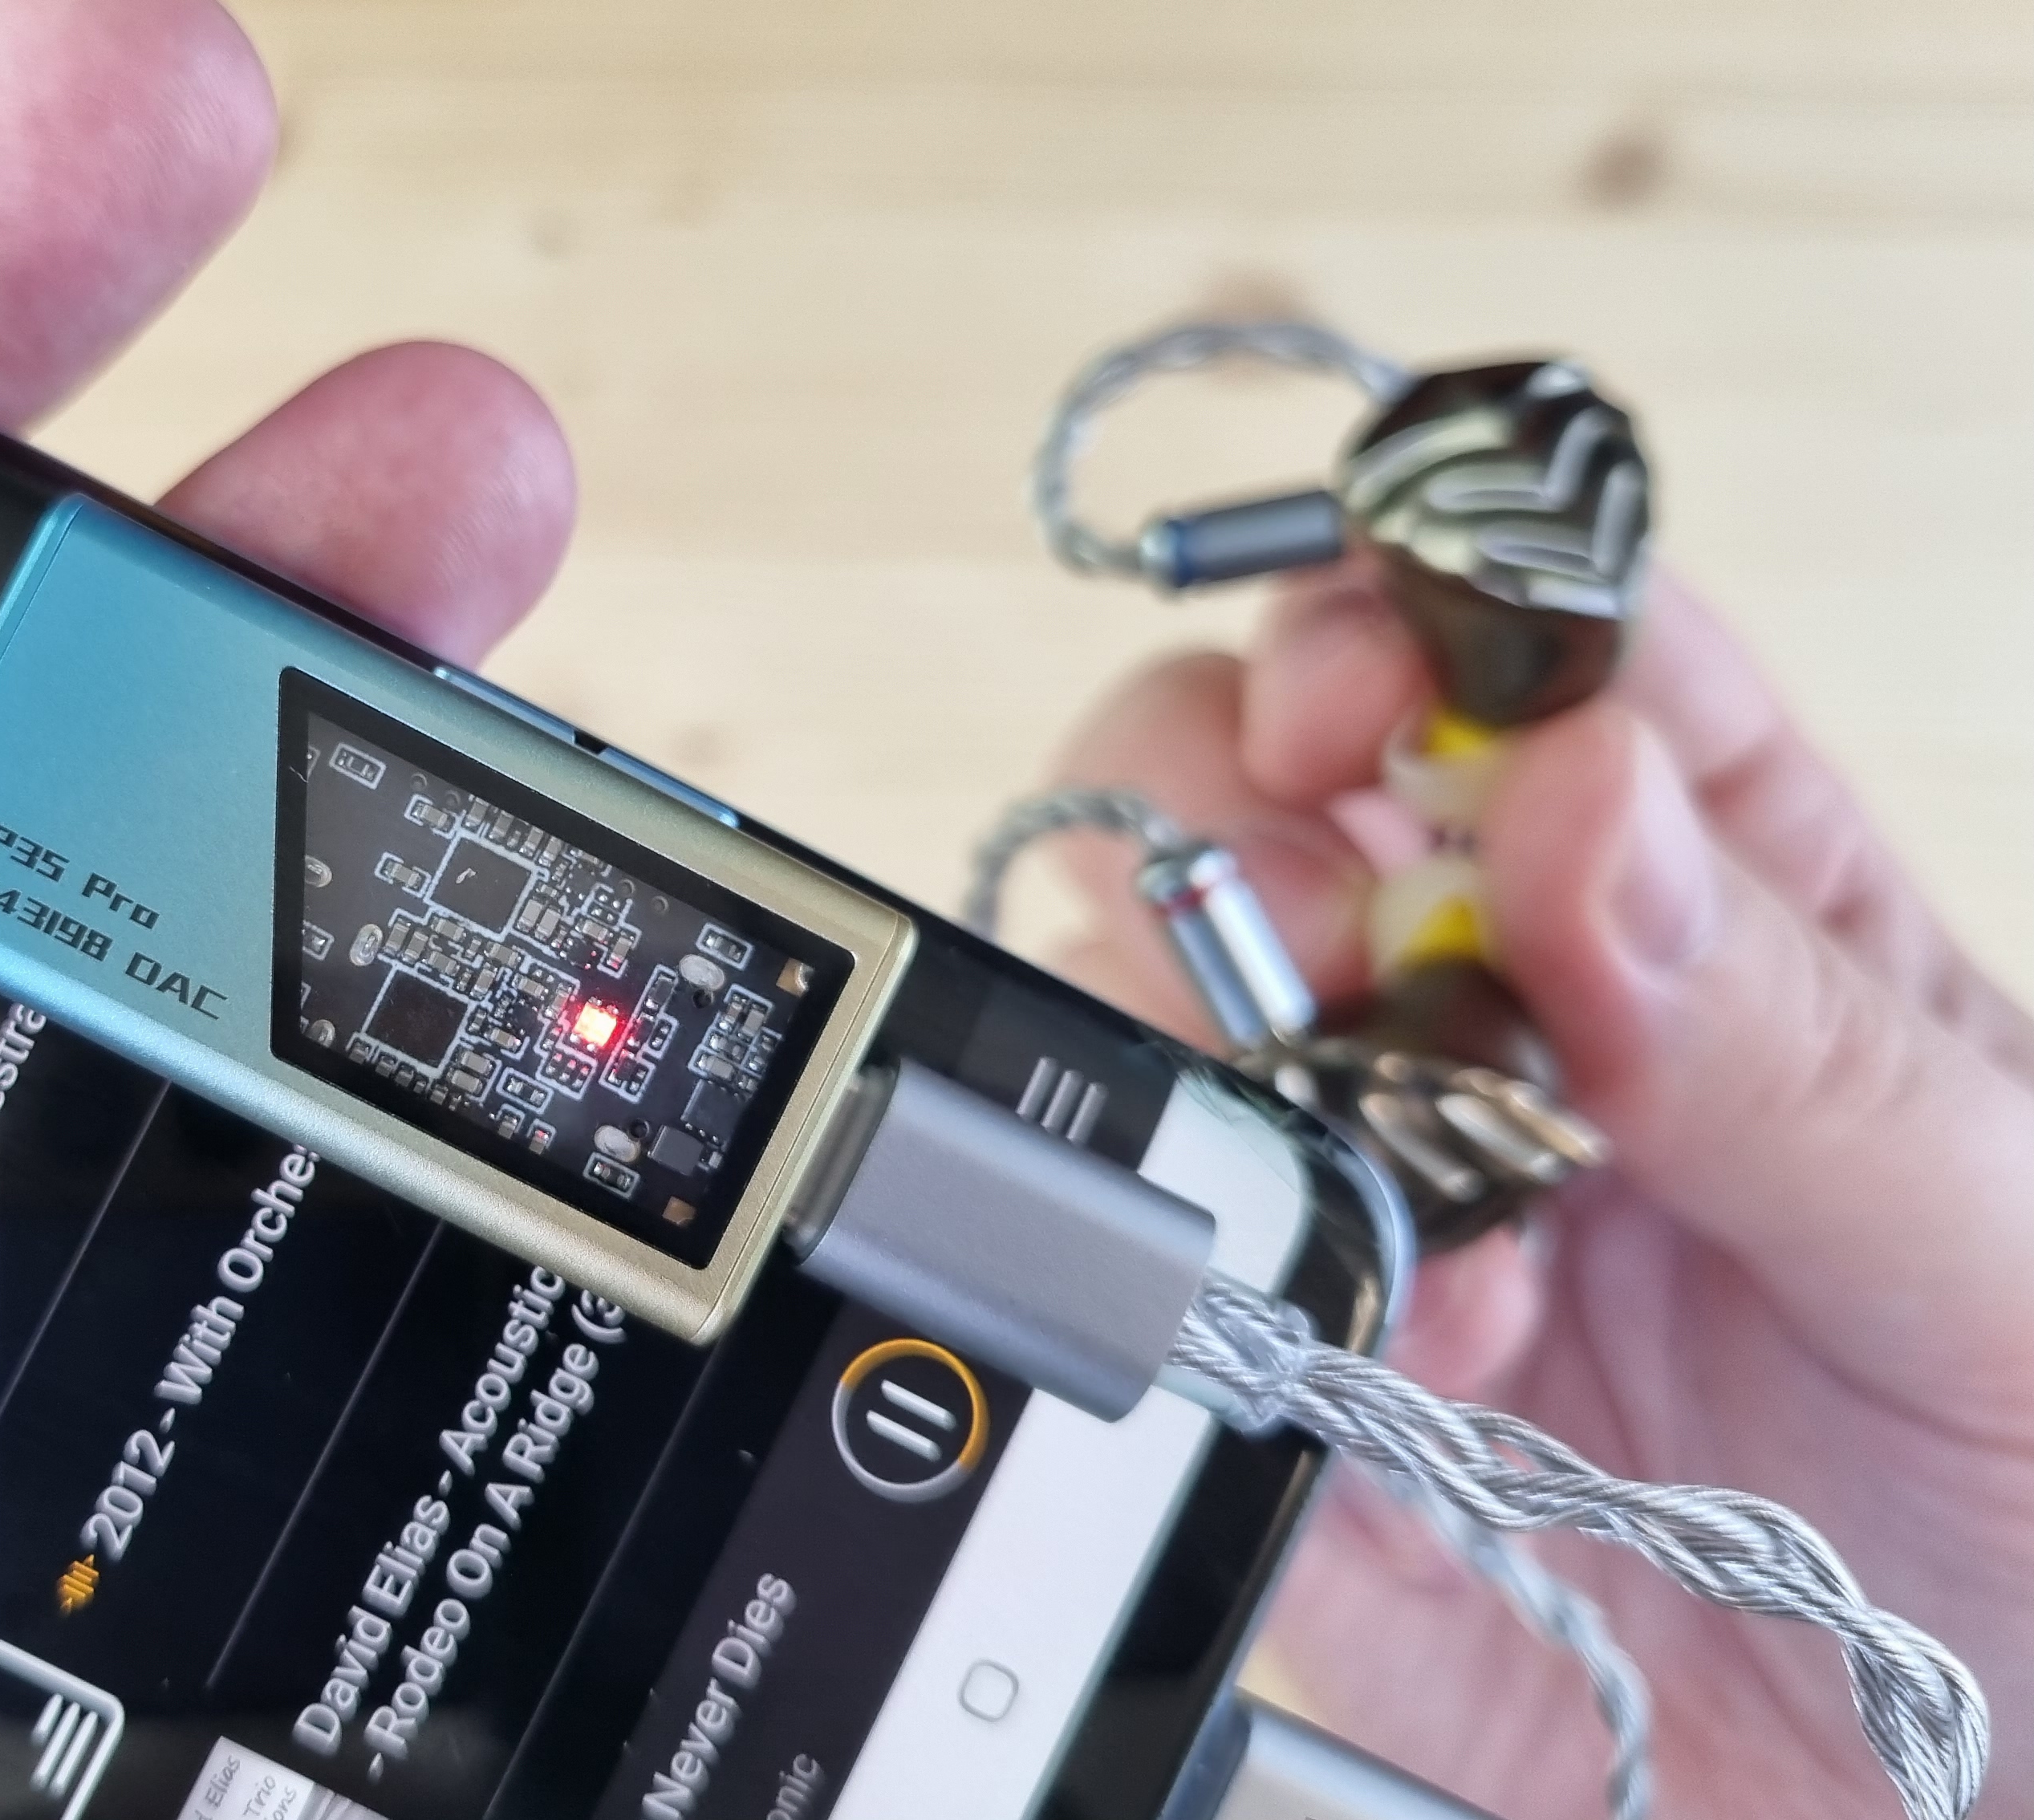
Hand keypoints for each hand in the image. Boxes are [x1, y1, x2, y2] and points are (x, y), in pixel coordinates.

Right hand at [1042, 566, 2033, 1817]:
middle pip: (1286, 771)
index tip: (1373, 685)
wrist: (1923, 1805)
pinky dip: (1234, 1261)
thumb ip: (1789, 1034)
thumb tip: (1576, 792)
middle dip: (1246, 795)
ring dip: (1211, 1019)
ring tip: (1382, 1158)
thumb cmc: (2033, 1506)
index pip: (1550, 658)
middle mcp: (1513, 1008)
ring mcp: (1379, 1172)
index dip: (1431, 609)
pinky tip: (1410, 1347)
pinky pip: (1158, 1238)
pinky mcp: (1285, 1348)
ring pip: (1163, 972)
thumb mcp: (1989, 1246)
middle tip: (1317, 913)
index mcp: (1725, 910)